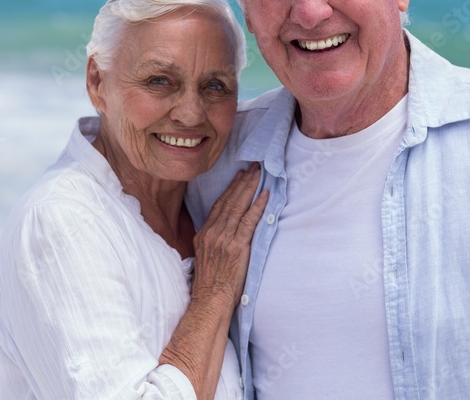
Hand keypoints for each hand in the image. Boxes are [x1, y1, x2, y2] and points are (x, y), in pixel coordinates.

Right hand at [191, 163, 268, 304]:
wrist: (210, 301)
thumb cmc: (211, 283)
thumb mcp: (206, 257)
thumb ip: (214, 241)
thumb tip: (225, 231)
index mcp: (204, 234)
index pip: (218, 205)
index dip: (230, 189)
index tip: (239, 177)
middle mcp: (212, 233)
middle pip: (228, 201)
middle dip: (242, 183)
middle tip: (253, 168)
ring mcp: (224, 239)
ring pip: (238, 207)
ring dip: (250, 188)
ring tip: (259, 175)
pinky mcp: (236, 246)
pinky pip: (249, 221)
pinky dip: (257, 206)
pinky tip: (265, 195)